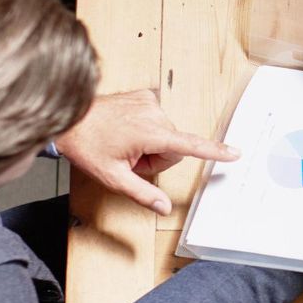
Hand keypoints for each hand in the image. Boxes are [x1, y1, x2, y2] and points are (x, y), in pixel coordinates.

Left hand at [55, 89, 237, 213]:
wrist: (69, 118)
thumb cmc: (87, 145)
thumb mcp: (113, 177)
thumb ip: (143, 193)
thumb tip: (164, 208)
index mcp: (150, 133)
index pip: (190, 146)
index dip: (214, 151)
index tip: (234, 152)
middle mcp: (154, 113)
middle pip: (174, 146)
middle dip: (158, 157)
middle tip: (131, 158)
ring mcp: (149, 102)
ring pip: (167, 133)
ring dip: (151, 143)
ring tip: (126, 143)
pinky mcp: (144, 95)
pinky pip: (157, 119)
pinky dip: (146, 128)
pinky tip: (126, 129)